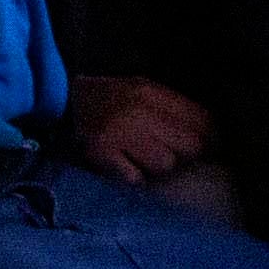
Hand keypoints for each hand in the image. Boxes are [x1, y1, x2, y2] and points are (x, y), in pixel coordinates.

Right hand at [57, 75, 214, 185]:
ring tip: (140, 158)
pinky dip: (132, 177)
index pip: (202, 120)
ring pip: (166, 164)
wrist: (56, 104)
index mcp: (150, 91)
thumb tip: (212, 134)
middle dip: (185, 155)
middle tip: (171, 155)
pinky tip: (123, 166)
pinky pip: (136, 177)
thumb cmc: (104, 101)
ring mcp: (119, 131)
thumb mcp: (138, 91)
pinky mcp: (102, 152)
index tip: (210, 149)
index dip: (211, 138)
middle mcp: (138, 110)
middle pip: (190, 145)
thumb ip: (171, 108)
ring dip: (157, 167)